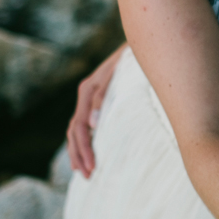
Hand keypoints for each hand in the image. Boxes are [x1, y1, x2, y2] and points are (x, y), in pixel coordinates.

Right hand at [66, 43, 126, 177]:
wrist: (144, 43)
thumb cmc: (134, 59)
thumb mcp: (120, 73)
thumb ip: (104, 96)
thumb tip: (91, 124)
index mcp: (88, 90)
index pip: (79, 127)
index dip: (84, 149)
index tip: (92, 167)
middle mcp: (86, 95)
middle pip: (74, 131)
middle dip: (79, 155)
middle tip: (88, 176)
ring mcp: (91, 98)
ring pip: (76, 129)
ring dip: (78, 152)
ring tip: (84, 171)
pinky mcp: (99, 100)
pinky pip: (84, 124)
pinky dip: (83, 141)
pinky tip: (87, 155)